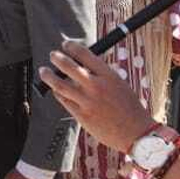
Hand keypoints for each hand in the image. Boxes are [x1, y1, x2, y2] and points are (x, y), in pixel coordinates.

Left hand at [39, 40, 158, 153]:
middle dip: (57, 58)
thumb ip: (101, 76)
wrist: (136, 133)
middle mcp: (96, 87)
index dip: (72, 47)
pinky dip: (58, 93)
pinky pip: (64, 101)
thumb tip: (82, 66)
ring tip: (43, 71)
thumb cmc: (129, 108)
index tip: (66, 45)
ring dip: (49, 76)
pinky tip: (56, 90)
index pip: (85, 55)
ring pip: (60, 85)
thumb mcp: (119, 85)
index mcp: (109, 76)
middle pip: (69, 67)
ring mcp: (87, 102)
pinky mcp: (82, 116)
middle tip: (52, 55)